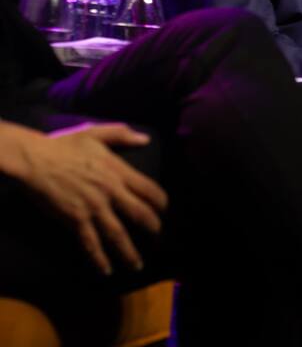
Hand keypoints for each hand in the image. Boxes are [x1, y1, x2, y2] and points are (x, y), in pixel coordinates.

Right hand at [1, 121, 166, 275]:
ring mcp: (94, 207)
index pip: (150, 190)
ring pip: (118, 234)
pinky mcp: (75, 220)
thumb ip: (122, 135)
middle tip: (159, 240)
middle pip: (141, 214)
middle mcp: (111, 191)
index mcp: (119, 171)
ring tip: (137, 265)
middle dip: (153, 230)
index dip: (161, 203)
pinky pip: (91, 243)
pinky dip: (99, 259)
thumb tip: (145, 138)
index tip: (165, 212)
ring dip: (129, 252)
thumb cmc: (63, 146)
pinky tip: (105, 270)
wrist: (34, 160)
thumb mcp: (96, 133)